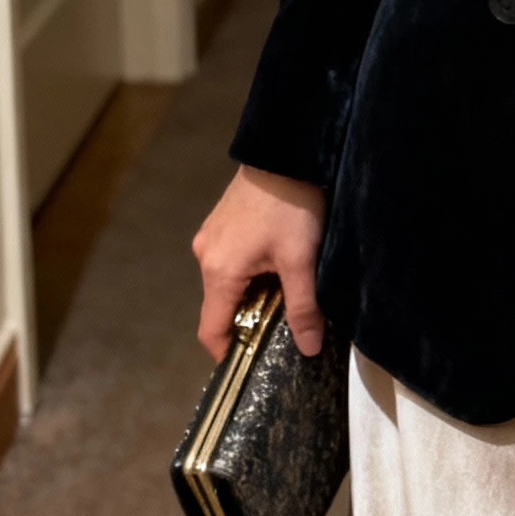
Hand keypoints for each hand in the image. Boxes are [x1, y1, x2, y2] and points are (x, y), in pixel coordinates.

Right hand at [192, 166, 326, 361]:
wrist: (287, 150)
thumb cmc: (292, 205)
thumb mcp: (302, 260)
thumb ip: (303, 308)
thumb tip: (307, 349)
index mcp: (219, 271)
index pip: (211, 330)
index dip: (229, 354)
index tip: (252, 365)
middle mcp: (206, 256)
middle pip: (222, 307)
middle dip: (249, 323)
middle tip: (284, 331)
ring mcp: (211, 237)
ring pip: (228, 284)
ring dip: (253, 296)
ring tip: (287, 296)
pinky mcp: (222, 223)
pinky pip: (232, 262)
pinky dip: (251, 274)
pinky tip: (280, 266)